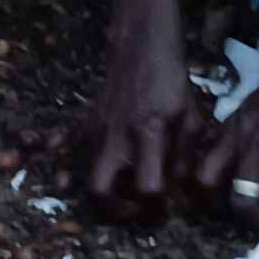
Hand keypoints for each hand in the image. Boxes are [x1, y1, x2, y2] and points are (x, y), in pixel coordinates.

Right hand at [78, 42, 209, 209]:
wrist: (140, 47)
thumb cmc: (171, 82)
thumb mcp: (190, 118)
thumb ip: (184, 157)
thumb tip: (181, 193)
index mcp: (149, 133)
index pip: (147, 186)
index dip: (155, 208)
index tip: (163, 210)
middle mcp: (117, 135)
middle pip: (99, 189)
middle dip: (114, 210)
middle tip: (133, 211)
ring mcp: (97, 130)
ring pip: (84, 174)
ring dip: (104, 190)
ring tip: (124, 191)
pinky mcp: (86, 123)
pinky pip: (69, 152)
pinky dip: (72, 167)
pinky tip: (91, 173)